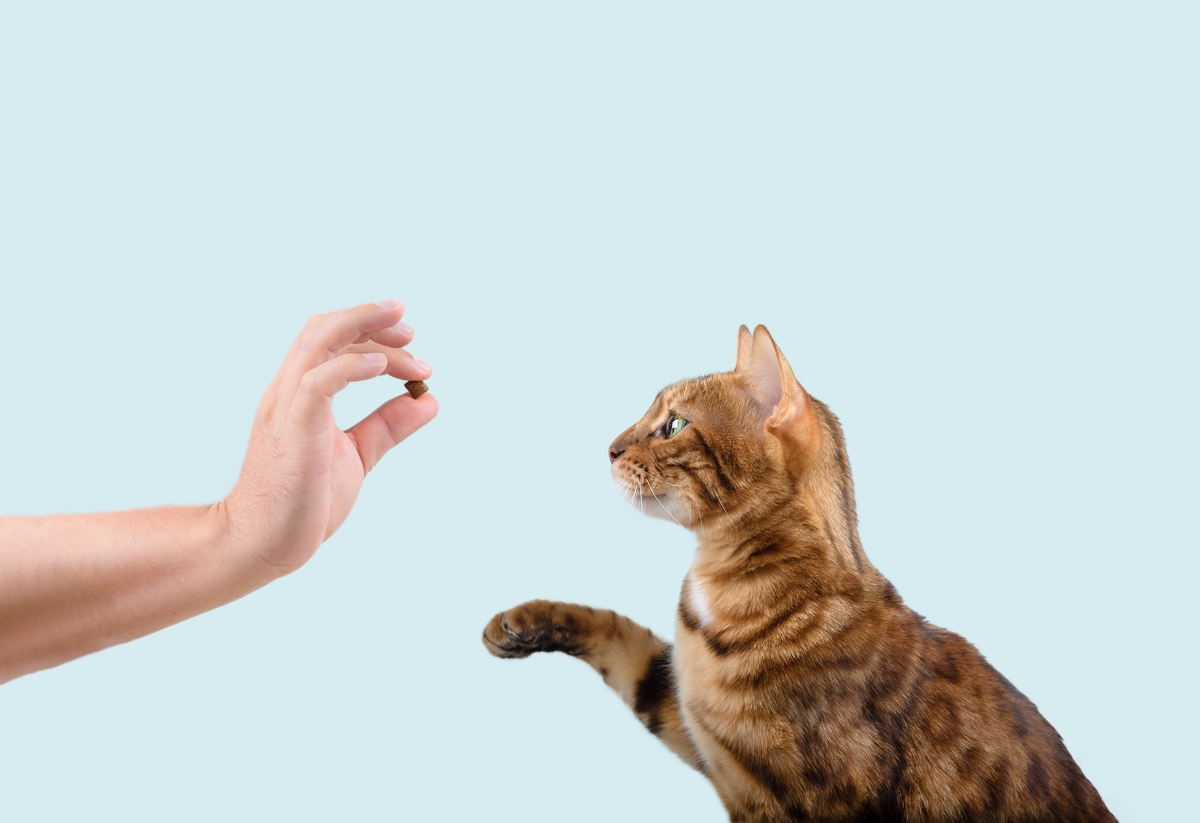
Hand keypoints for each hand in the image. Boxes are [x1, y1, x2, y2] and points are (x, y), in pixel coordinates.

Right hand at [223, 300, 437, 577]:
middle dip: (370, 318)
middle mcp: (288, 391)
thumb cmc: (302, 502)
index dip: (370, 329)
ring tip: (407, 336)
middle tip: (411, 330)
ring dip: (365, 329)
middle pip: (323, 329)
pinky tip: (382, 365)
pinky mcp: (292, 429)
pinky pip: (317, 382)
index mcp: (300, 394)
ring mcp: (287, 407)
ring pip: (318, 343)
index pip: (329, 339)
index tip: (411, 341)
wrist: (262, 544)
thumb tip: (428, 401)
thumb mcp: (356, 455)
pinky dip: (351, 366)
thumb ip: (387, 426)